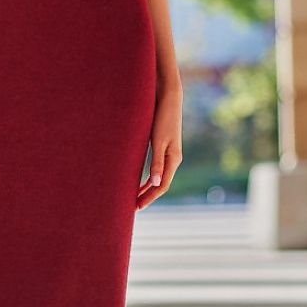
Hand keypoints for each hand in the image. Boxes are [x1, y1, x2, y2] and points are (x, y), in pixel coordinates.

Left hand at [136, 81, 181, 209]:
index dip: (149, 198)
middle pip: (160, 184)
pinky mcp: (163, 146)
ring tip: (134, 197)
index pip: (162, 186)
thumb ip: (157, 162)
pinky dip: (148, 176)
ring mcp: (169, 153)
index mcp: (173, 159)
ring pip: (158, 177)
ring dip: (147, 188)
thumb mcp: (158, 141)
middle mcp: (173, 159)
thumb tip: (156, 184)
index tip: (137, 207)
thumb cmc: (162, 118)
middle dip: (147, 196)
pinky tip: (139, 180)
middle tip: (133, 207)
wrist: (168, 98)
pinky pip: (156, 167)